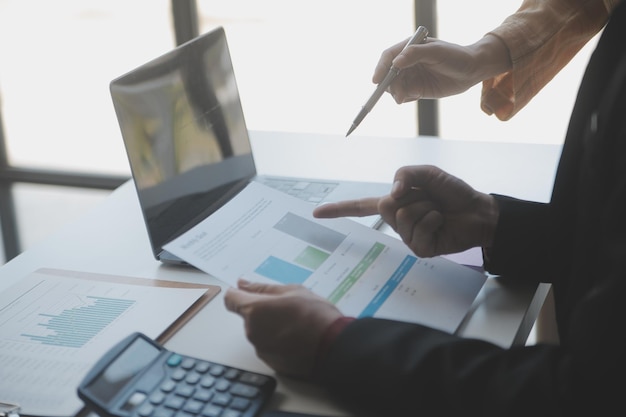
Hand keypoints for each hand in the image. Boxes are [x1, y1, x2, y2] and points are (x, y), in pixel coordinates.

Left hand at [224, 280, 342, 377]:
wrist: (334, 346)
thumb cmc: (316, 315)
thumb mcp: (292, 291)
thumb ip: (263, 288)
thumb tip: (243, 284)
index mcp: (254, 310)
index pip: (230, 299)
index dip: (238, 294)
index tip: (248, 292)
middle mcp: (252, 332)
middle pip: (249, 317)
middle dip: (263, 311)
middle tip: (288, 308)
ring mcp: (261, 349)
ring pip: (260, 332)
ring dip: (272, 327)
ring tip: (297, 325)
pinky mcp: (271, 363)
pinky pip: (270, 348)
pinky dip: (279, 343)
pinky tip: (298, 339)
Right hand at [314, 165, 498, 257]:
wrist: (477, 211)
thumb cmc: (452, 192)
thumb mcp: (427, 173)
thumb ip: (405, 174)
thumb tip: (393, 194)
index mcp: (394, 203)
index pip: (361, 206)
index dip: (339, 209)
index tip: (317, 213)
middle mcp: (396, 221)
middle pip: (385, 207)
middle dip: (411, 197)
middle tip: (429, 199)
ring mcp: (407, 237)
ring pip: (404, 219)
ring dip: (426, 209)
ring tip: (437, 211)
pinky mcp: (419, 250)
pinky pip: (418, 231)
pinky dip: (433, 221)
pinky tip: (441, 223)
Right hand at [374, 34, 510, 102]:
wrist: (471, 71)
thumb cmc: (456, 56)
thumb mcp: (436, 52)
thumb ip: (415, 54)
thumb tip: (396, 62)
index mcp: (409, 48)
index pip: (389, 57)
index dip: (380, 68)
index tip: (376, 80)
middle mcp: (407, 62)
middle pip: (388, 74)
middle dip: (390, 85)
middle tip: (398, 94)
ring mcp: (411, 76)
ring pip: (394, 87)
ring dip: (398, 93)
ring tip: (411, 96)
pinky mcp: (417, 89)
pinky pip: (404, 96)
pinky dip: (406, 98)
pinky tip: (417, 96)